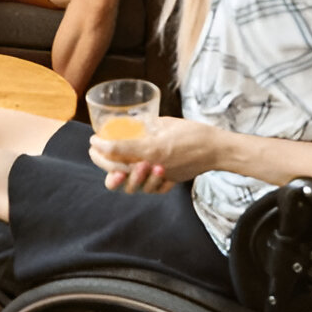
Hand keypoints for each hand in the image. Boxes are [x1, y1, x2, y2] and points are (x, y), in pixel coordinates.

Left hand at [88, 116, 223, 193]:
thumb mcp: (167, 123)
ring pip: (131, 185)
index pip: (117, 151)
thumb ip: (147, 125)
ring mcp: (160, 178)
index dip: (101, 146)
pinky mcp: (168, 182)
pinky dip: (138, 183)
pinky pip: (149, 188)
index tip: (94, 139)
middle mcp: (153, 166)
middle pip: (118, 171)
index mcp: (151, 149)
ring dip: (117, 176)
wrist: (217, 150)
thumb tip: (132, 122)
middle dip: (101, 162)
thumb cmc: (194, 133)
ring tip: (110, 166)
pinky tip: (132, 173)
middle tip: (94, 151)